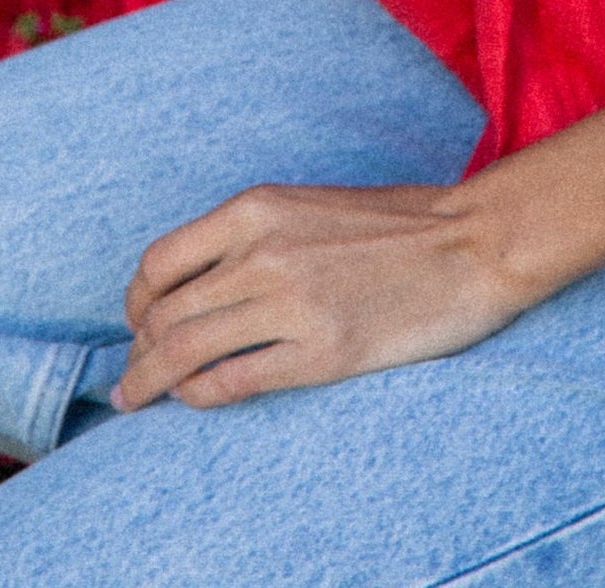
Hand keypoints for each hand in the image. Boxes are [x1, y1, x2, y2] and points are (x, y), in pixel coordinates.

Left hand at [112, 181, 536, 410]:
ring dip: (151, 382)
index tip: (138, 322)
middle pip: (164, 314)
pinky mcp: (321, 353)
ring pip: (186, 352)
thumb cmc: (398, 224)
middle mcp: (264, 252)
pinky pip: (232, 382)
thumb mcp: (309, 205)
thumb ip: (251, 236)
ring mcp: (291, 304)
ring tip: (137, 400)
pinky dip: (201, 396)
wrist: (473, 242)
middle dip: (137, 353)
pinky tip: (198, 399)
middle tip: (131, 379)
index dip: (136, 300)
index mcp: (259, 208)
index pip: (160, 261)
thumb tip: (196, 283)